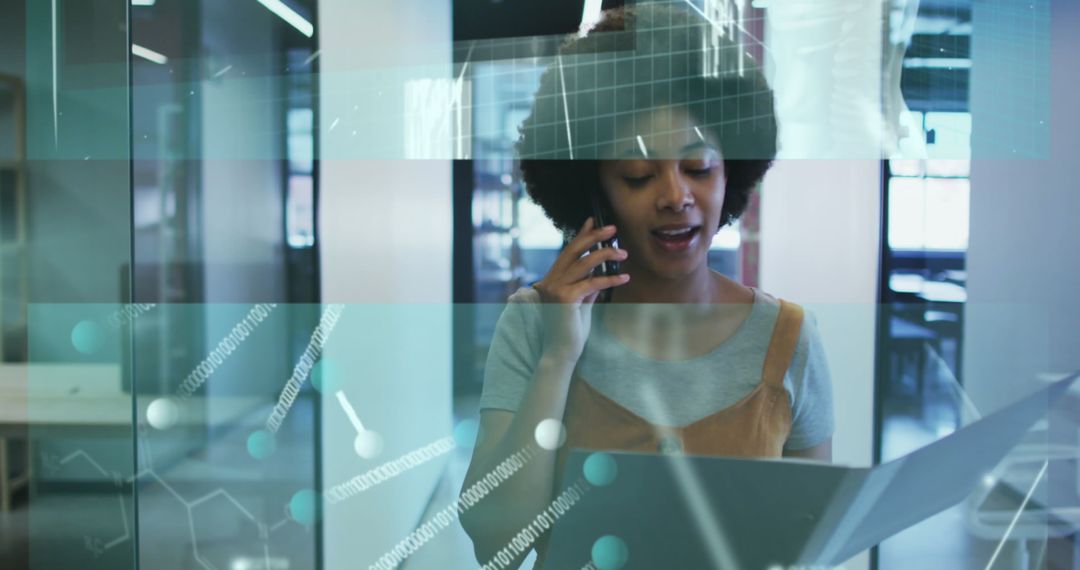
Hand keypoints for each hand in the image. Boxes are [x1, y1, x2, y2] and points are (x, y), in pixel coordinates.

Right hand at [531, 217, 629, 362]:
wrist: (562, 351)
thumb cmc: (572, 330)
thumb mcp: (581, 303)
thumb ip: (586, 286)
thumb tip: (598, 273)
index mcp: (551, 280)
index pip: (568, 252)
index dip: (581, 235)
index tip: (593, 220)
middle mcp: (550, 281)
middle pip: (573, 250)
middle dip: (594, 236)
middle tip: (612, 229)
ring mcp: (555, 289)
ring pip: (584, 263)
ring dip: (606, 255)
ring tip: (624, 253)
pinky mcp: (565, 298)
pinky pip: (592, 282)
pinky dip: (610, 278)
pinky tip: (624, 278)